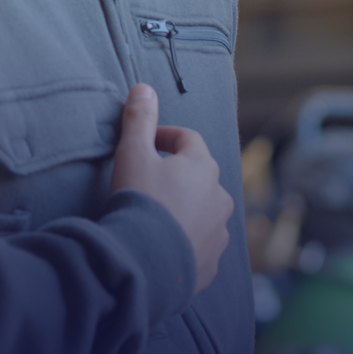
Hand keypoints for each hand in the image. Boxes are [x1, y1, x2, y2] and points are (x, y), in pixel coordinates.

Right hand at [111, 84, 232, 292]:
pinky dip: (186, 241)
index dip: (164, 137)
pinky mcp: (211, 263)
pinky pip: (200, 245)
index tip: (145, 143)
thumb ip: (139, 119)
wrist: (142, 265)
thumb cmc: (138, 202)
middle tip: (148, 183)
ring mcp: (218, 231)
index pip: (188, 139)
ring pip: (203, 211)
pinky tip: (164, 247)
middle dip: (176, 175)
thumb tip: (144, 88)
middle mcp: (219, 197)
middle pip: (199, 176)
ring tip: (157, 219)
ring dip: (185, 210)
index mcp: (204, 167)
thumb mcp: (132, 154)